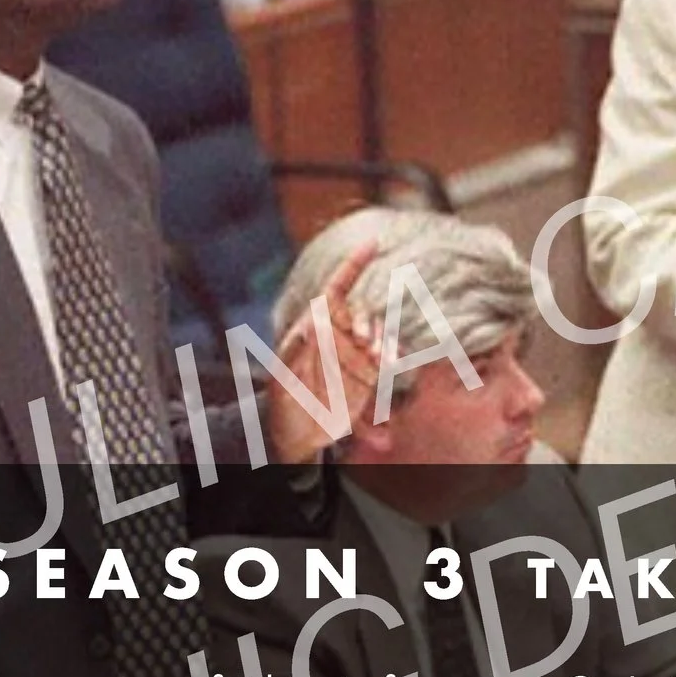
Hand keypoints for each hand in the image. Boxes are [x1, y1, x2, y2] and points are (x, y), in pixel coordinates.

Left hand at [265, 240, 384, 463]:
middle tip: (363, 342)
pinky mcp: (370, 373)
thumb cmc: (283, 400)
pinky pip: (388, 357)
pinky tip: (390, 367)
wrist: (297, 434)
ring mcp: (357, 353)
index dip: (354, 264)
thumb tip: (311, 326)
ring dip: (384, 342)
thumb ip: (294, 352)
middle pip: (364, 314)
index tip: (372, 242)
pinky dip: (393, 358)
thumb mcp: (281, 378)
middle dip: (368, 323)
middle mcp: (339, 334)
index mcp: (316, 325)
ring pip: (380, 334)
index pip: (337, 288)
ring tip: (379, 361)